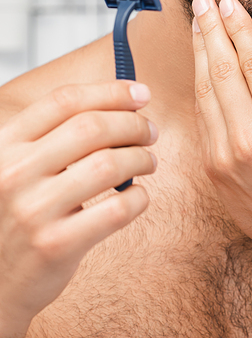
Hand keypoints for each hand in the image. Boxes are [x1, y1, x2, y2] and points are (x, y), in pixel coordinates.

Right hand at [0, 81, 156, 335]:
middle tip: (150, 132)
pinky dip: (138, 197)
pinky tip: (137, 196)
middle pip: (91, 127)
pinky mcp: (55, 246)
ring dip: (141, 158)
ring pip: (109, 165)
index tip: (141, 94)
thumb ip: (54, 136)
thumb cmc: (16, 215)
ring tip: (148, 162)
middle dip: (133, 124)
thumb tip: (123, 102)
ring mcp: (33, 210)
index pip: (64, 101)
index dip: (110, 92)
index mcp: (4, 144)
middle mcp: (14, 173)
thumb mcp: (17, 167)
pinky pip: (116, 209)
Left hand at [192, 0, 251, 260]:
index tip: (229, 3)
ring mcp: (224, 156)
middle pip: (223, 70)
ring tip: (198, 24)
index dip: (239, 29)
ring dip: (200, 53)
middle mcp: (248, 139)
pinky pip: (202, 117)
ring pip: (206, 91)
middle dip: (212, 31)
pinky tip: (201, 64)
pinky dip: (200, 86)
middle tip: (203, 1)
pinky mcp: (212, 169)